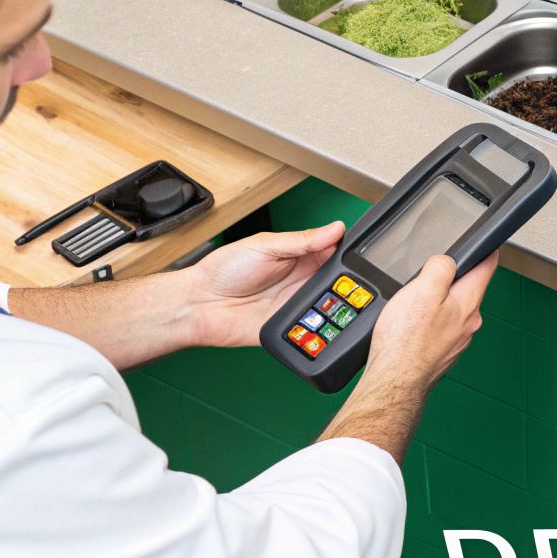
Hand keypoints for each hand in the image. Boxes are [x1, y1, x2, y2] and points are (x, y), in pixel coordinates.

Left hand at [186, 222, 344, 347]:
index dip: (344, 251)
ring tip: (339, 296)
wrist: (200, 304)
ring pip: (329, 306)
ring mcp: (295, 305)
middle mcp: (299, 281)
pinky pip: (313, 329)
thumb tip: (334, 229)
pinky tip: (324, 317)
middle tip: (351, 277)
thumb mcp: (264, 245)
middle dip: (346, 280)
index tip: (356, 251)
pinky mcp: (290, 328)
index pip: (330, 251)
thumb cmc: (223, 271)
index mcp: (296, 256)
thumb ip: (301, 240)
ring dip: (335, 302)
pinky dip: (321, 325)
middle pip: (335, 281)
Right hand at [363, 251, 497, 395]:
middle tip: (426, 277)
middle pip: (467, 289)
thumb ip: (441, 267)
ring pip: (451, 310)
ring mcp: (456, 340)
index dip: (486, 251)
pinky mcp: (442, 352)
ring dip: (436, 303)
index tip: (486, 243)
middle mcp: (468, 323)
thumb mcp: (423, 289)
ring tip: (413, 306)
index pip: (487, 268)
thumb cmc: (406, 341)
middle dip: (450, 279)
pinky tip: (410, 327)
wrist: (394, 381)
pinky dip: (428, 323)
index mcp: (468, 303)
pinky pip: (439, 328)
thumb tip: (446, 261)